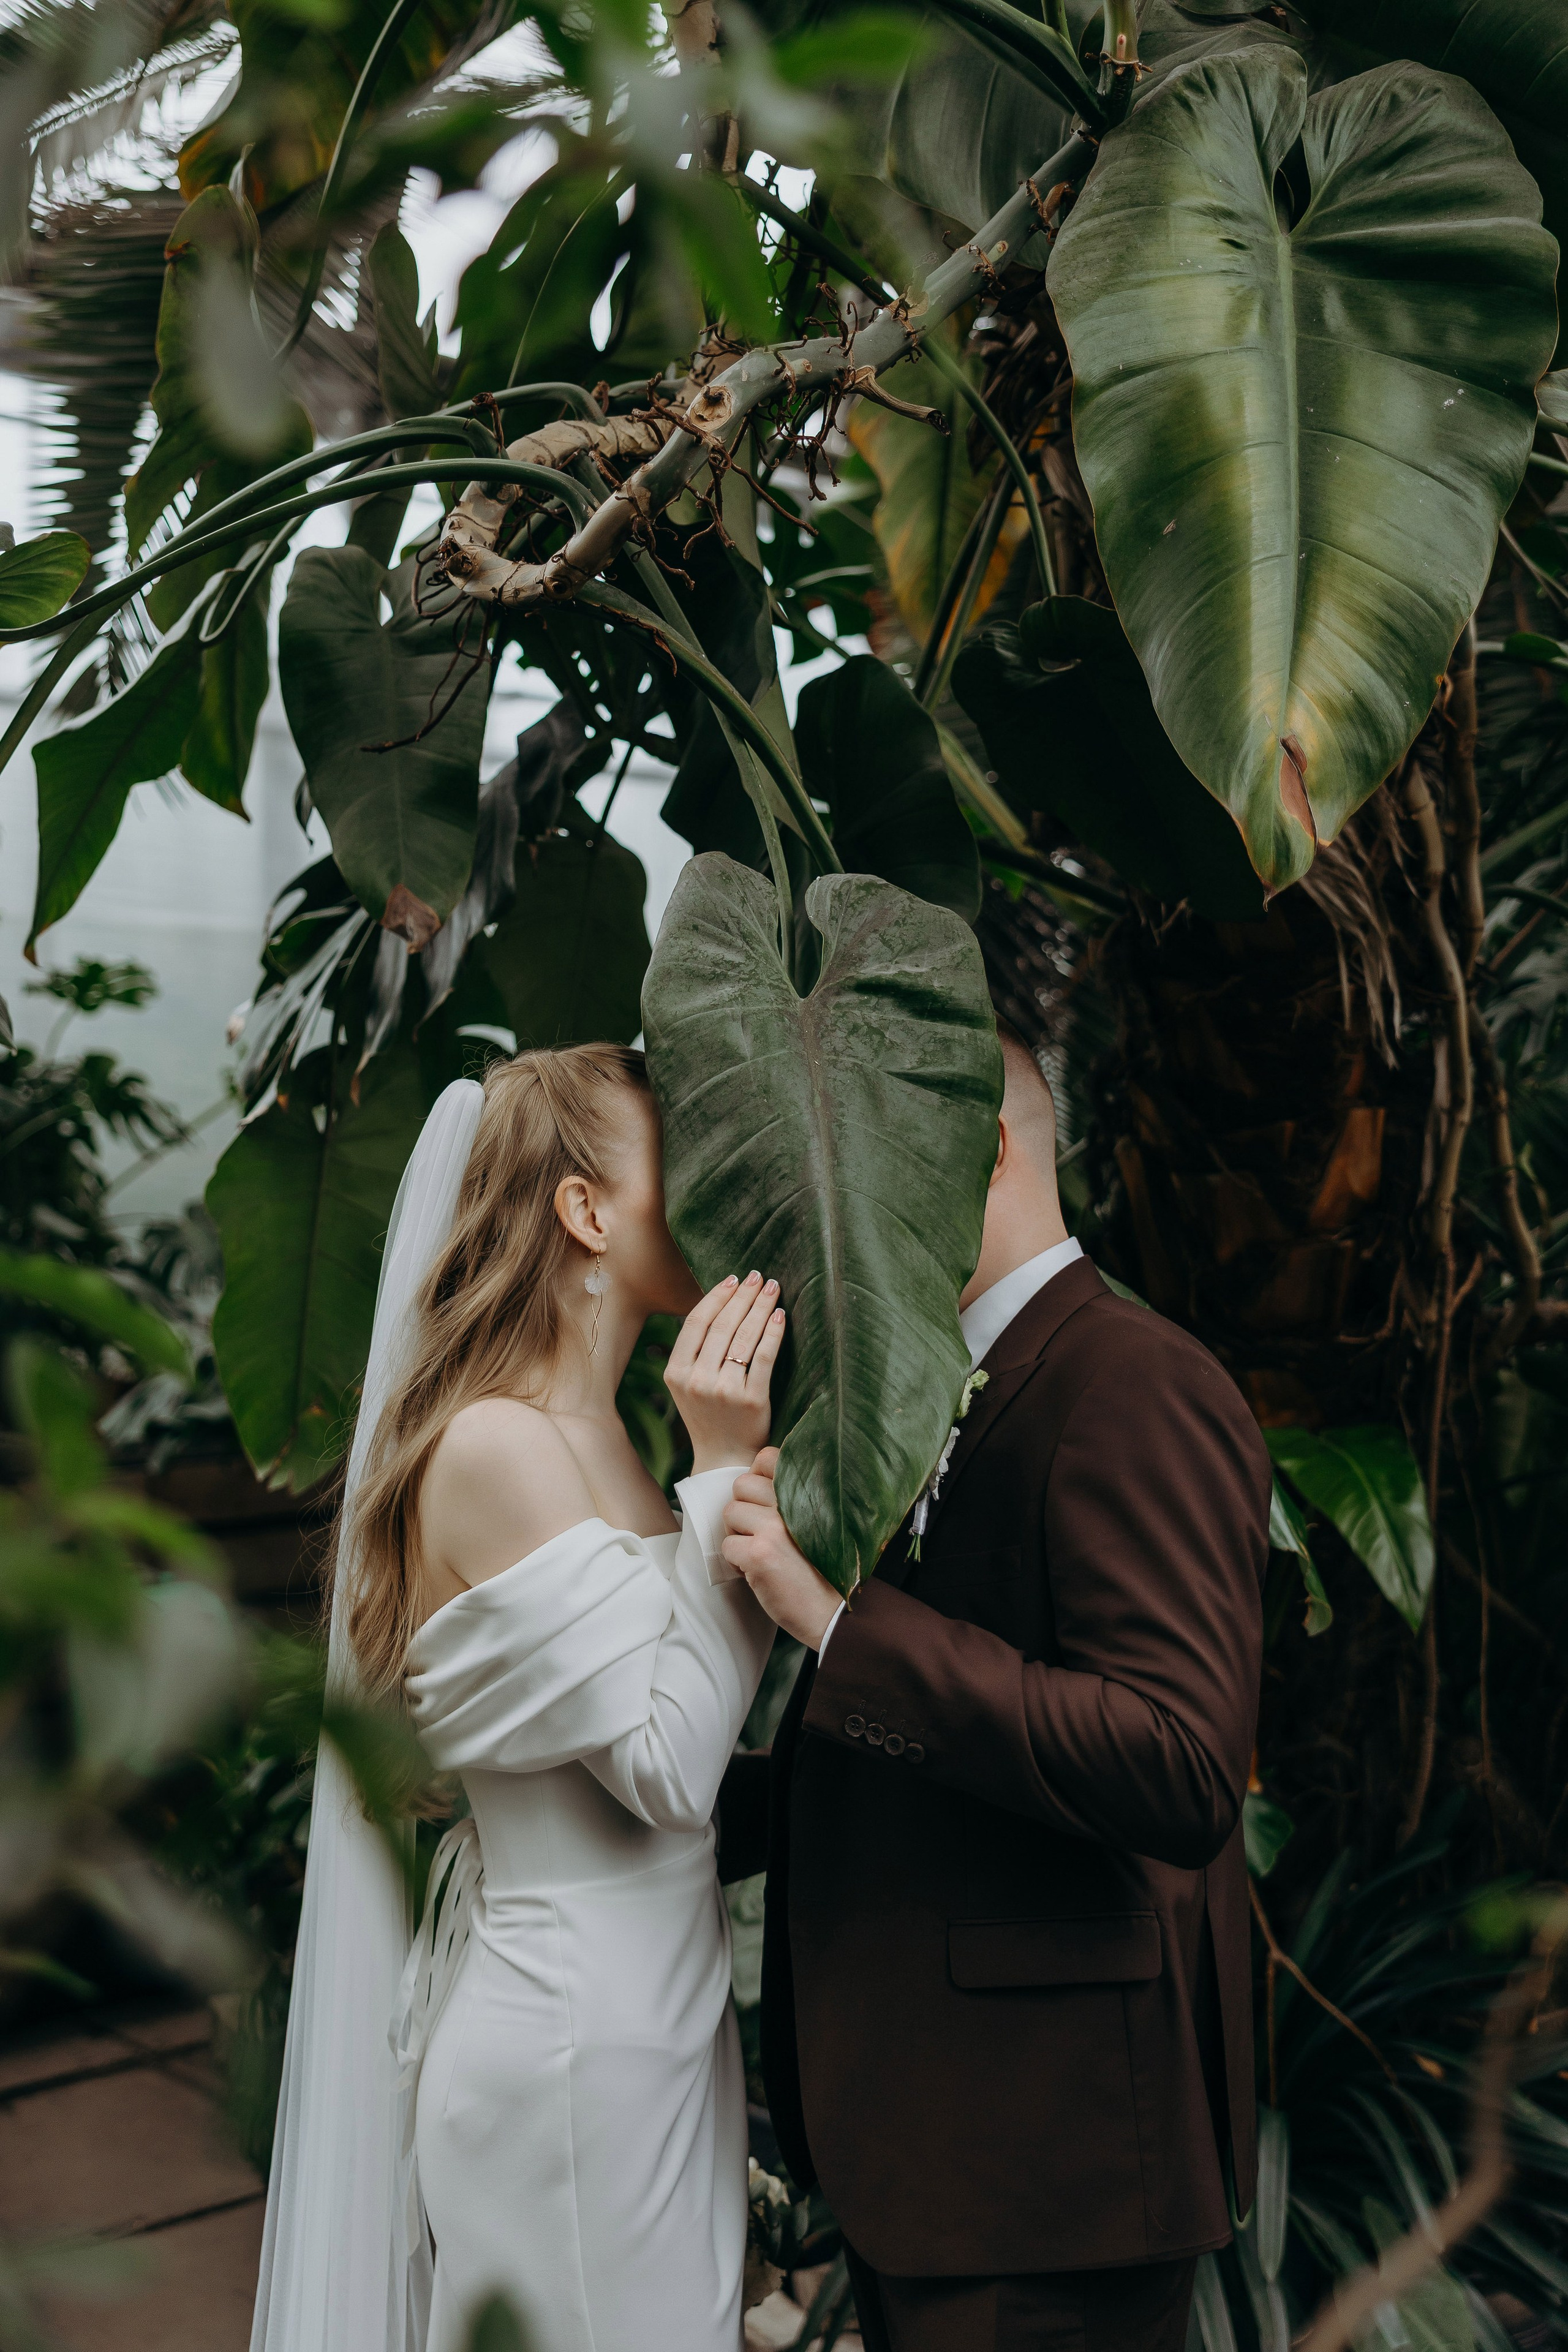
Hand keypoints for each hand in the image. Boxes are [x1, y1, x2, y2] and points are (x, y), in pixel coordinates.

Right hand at [664, 1273, 785, 1473]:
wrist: (725, 1457)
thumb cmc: (709, 1414)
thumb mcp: (687, 1384)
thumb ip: (695, 1351)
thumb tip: (720, 1303)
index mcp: (675, 1372)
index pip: (696, 1323)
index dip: (716, 1297)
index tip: (734, 1279)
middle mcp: (696, 1380)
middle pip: (722, 1325)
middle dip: (743, 1296)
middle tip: (759, 1276)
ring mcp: (723, 1390)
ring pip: (744, 1337)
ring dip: (760, 1307)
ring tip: (772, 1288)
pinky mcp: (751, 1400)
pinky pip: (764, 1357)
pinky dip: (773, 1333)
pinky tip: (780, 1316)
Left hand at [721, 1448, 840, 1648]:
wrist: (836, 1614)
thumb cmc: (826, 1569)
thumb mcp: (820, 1521)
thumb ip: (795, 1499)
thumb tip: (755, 1481)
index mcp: (810, 1491)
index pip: (767, 1456)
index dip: (758, 1476)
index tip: (765, 1500)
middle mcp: (793, 1503)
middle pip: (741, 1485)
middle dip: (745, 1509)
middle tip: (761, 1533)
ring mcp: (774, 1528)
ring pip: (731, 1512)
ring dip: (739, 1535)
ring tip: (761, 1553)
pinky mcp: (759, 1554)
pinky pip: (727, 1545)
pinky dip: (737, 1562)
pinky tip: (758, 1572)